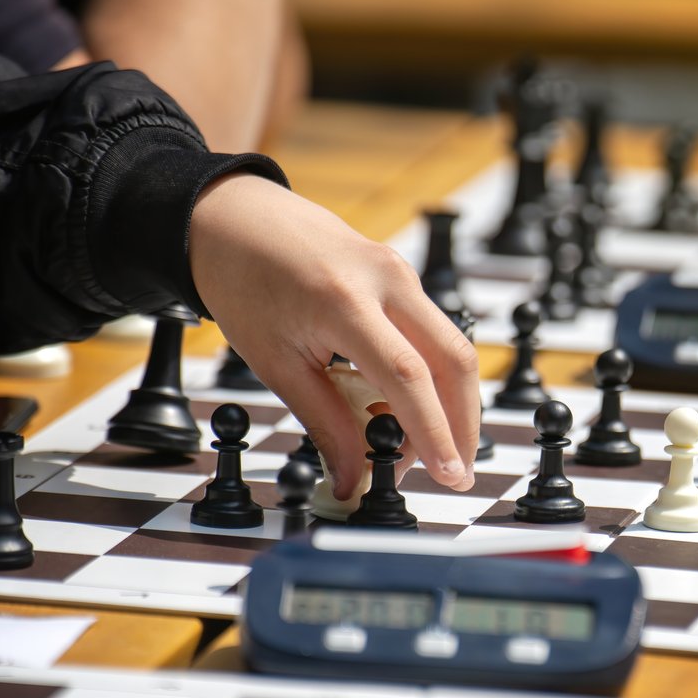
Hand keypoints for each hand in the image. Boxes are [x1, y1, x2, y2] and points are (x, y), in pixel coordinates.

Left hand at [188, 174, 478, 498]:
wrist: (234, 218)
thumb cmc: (244, 280)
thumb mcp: (275, 362)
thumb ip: (324, 423)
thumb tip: (352, 479)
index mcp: (344, 299)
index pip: (409, 376)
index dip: (434, 431)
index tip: (448, 475)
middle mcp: (386, 279)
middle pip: (453, 360)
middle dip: (463, 424)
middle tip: (454, 474)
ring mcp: (400, 272)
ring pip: (449, 348)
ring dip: (447, 404)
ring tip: (421, 451)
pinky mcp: (402, 275)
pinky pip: (431, 333)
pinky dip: (430, 378)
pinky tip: (407, 410)